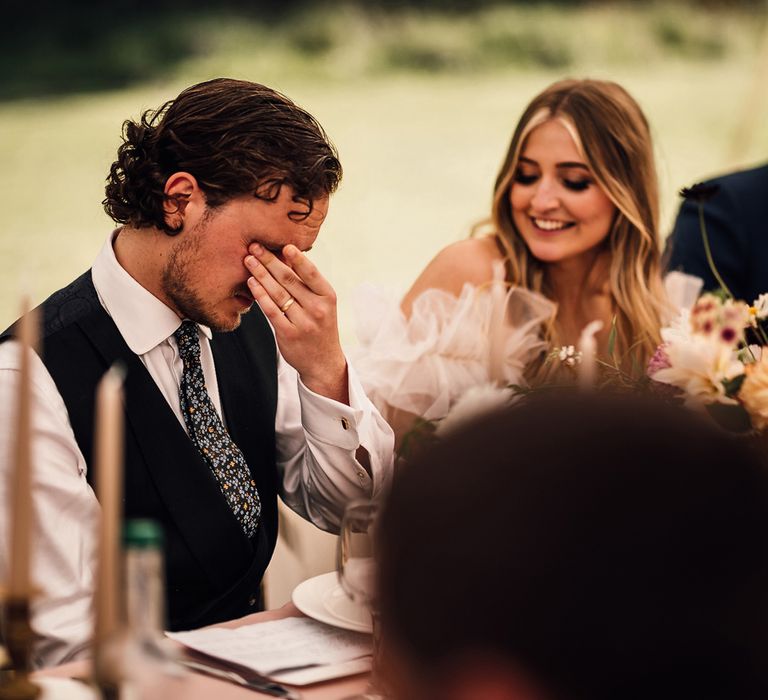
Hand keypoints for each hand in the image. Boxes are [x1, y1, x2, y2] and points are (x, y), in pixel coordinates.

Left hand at [245, 243, 348, 403]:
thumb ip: (307, 283)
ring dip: (261, 274)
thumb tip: (287, 255)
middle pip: (289, 280)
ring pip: (278, 293)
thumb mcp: (323, 304)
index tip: (284, 245)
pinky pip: (271, 311)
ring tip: (249, 260)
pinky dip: (260, 295)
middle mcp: (317, 309)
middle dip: (270, 261)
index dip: (298, 259)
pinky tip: (252, 283)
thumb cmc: (320, 327)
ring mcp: (303, 322)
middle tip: (255, 246)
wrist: (323, 362)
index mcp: (328, 297)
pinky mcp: (288, 334)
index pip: (311, 273)